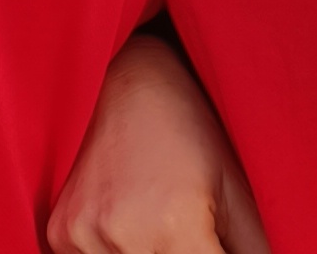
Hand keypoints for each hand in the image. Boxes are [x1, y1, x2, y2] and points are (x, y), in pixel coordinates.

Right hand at [49, 34, 266, 253]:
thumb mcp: (236, 187)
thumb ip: (255, 247)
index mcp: (176, 225)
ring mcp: (83, 235)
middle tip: (196, 231)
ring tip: (162, 223)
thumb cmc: (188, 129)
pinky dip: (117, 252)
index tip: (219, 244)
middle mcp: (124, 234)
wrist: (122, 79)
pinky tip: (132, 221)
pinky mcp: (61, 232)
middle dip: (188, 252)